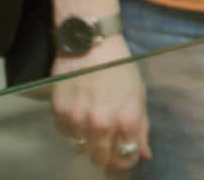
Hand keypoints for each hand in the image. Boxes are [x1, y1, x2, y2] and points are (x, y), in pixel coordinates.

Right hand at [51, 36, 150, 170]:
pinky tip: (79, 115)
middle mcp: (101, 124)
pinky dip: (72, 131)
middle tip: (109, 143)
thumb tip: (144, 154)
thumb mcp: (139, 95)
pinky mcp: (59, 112)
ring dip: (88, 141)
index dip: (127, 159)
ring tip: (93, 124)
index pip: (125, 157)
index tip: (126, 154)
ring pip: (81, 148)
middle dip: (107, 154)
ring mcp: (77, 120)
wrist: (91, 45)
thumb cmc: (120, 68)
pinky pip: (65, 135)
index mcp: (126, 119)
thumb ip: (141, 127)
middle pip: (100, 158)